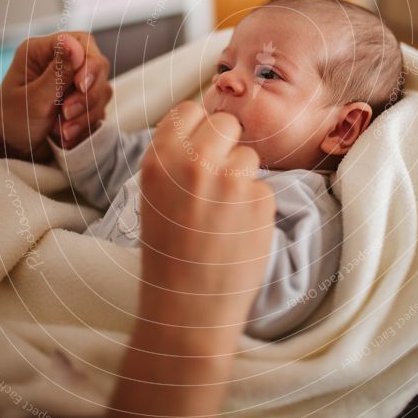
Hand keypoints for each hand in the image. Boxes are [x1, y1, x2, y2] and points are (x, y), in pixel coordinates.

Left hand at [0, 32, 110, 159]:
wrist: (12, 148)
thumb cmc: (13, 120)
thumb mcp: (33, 99)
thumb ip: (57, 74)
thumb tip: (75, 45)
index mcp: (42, 52)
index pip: (81, 42)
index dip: (88, 63)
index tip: (81, 87)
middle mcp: (61, 63)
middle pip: (98, 66)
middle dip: (87, 95)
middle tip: (67, 113)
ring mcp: (74, 83)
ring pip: (102, 90)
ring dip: (86, 114)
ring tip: (62, 131)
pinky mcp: (83, 102)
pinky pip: (99, 109)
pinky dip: (86, 124)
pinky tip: (66, 135)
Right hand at [139, 101, 275, 337]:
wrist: (188, 308)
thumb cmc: (168, 252)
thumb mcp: (154, 196)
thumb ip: (175, 158)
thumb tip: (204, 127)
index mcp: (160, 158)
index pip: (189, 110)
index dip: (197, 128)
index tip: (198, 147)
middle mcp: (195, 162)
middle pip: (225, 124)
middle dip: (225, 146)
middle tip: (216, 179)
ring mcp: (231, 180)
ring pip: (249, 155)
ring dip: (242, 177)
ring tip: (224, 213)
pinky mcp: (261, 200)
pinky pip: (264, 187)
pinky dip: (255, 206)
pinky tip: (238, 230)